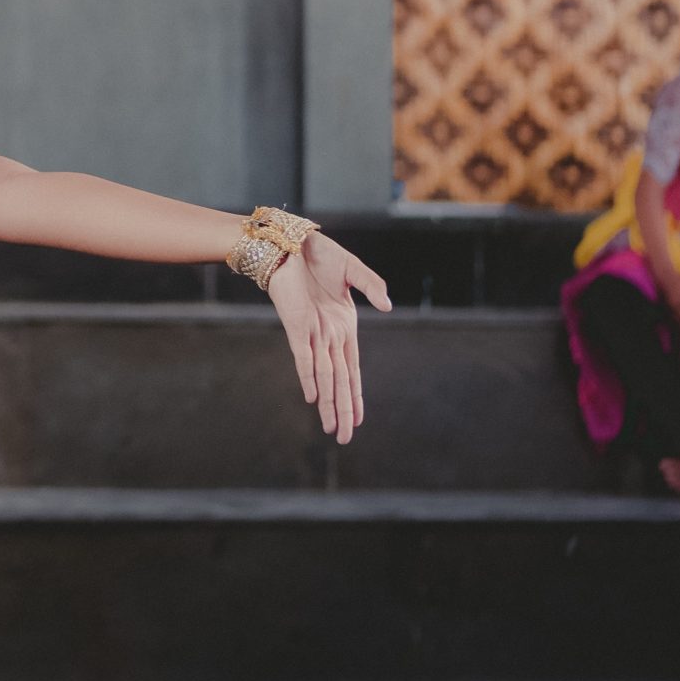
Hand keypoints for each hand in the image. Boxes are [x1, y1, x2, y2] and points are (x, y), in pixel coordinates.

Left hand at [266, 232, 391, 443]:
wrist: (291, 241)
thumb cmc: (321, 255)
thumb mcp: (353, 271)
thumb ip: (372, 286)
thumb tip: (388, 306)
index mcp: (344, 328)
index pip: (352, 371)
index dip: (355, 395)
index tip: (358, 420)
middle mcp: (329, 336)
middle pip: (339, 382)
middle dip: (342, 411)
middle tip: (343, 439)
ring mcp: (313, 333)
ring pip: (324, 377)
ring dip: (328, 403)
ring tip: (331, 429)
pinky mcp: (296, 326)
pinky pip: (304, 357)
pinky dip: (309, 377)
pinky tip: (313, 398)